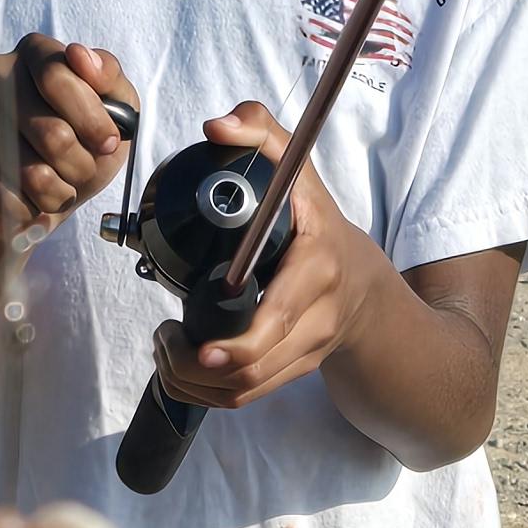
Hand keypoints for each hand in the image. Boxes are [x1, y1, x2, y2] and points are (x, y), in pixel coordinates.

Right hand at [0, 36, 139, 244]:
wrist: (37, 191)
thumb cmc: (80, 142)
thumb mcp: (112, 108)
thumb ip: (109, 78)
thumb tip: (80, 55)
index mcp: (34, 52)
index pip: (57, 77)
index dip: (91, 120)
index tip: (108, 144)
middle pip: (52, 133)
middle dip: (81, 166)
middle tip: (82, 172)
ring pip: (32, 174)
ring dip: (60, 195)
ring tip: (60, 190)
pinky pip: (7, 199)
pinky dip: (31, 212)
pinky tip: (33, 203)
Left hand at [151, 103, 389, 414]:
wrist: (364, 286)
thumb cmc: (317, 223)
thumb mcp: (298, 169)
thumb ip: (261, 133)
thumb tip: (217, 128)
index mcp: (317, 269)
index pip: (279, 318)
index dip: (238, 344)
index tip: (201, 348)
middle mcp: (316, 319)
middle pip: (252, 368)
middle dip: (194, 366)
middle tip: (164, 336)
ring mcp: (304, 352)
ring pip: (243, 392)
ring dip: (193, 382)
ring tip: (167, 349)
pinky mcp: (289, 373)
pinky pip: (243, 400)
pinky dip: (205, 393)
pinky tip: (184, 368)